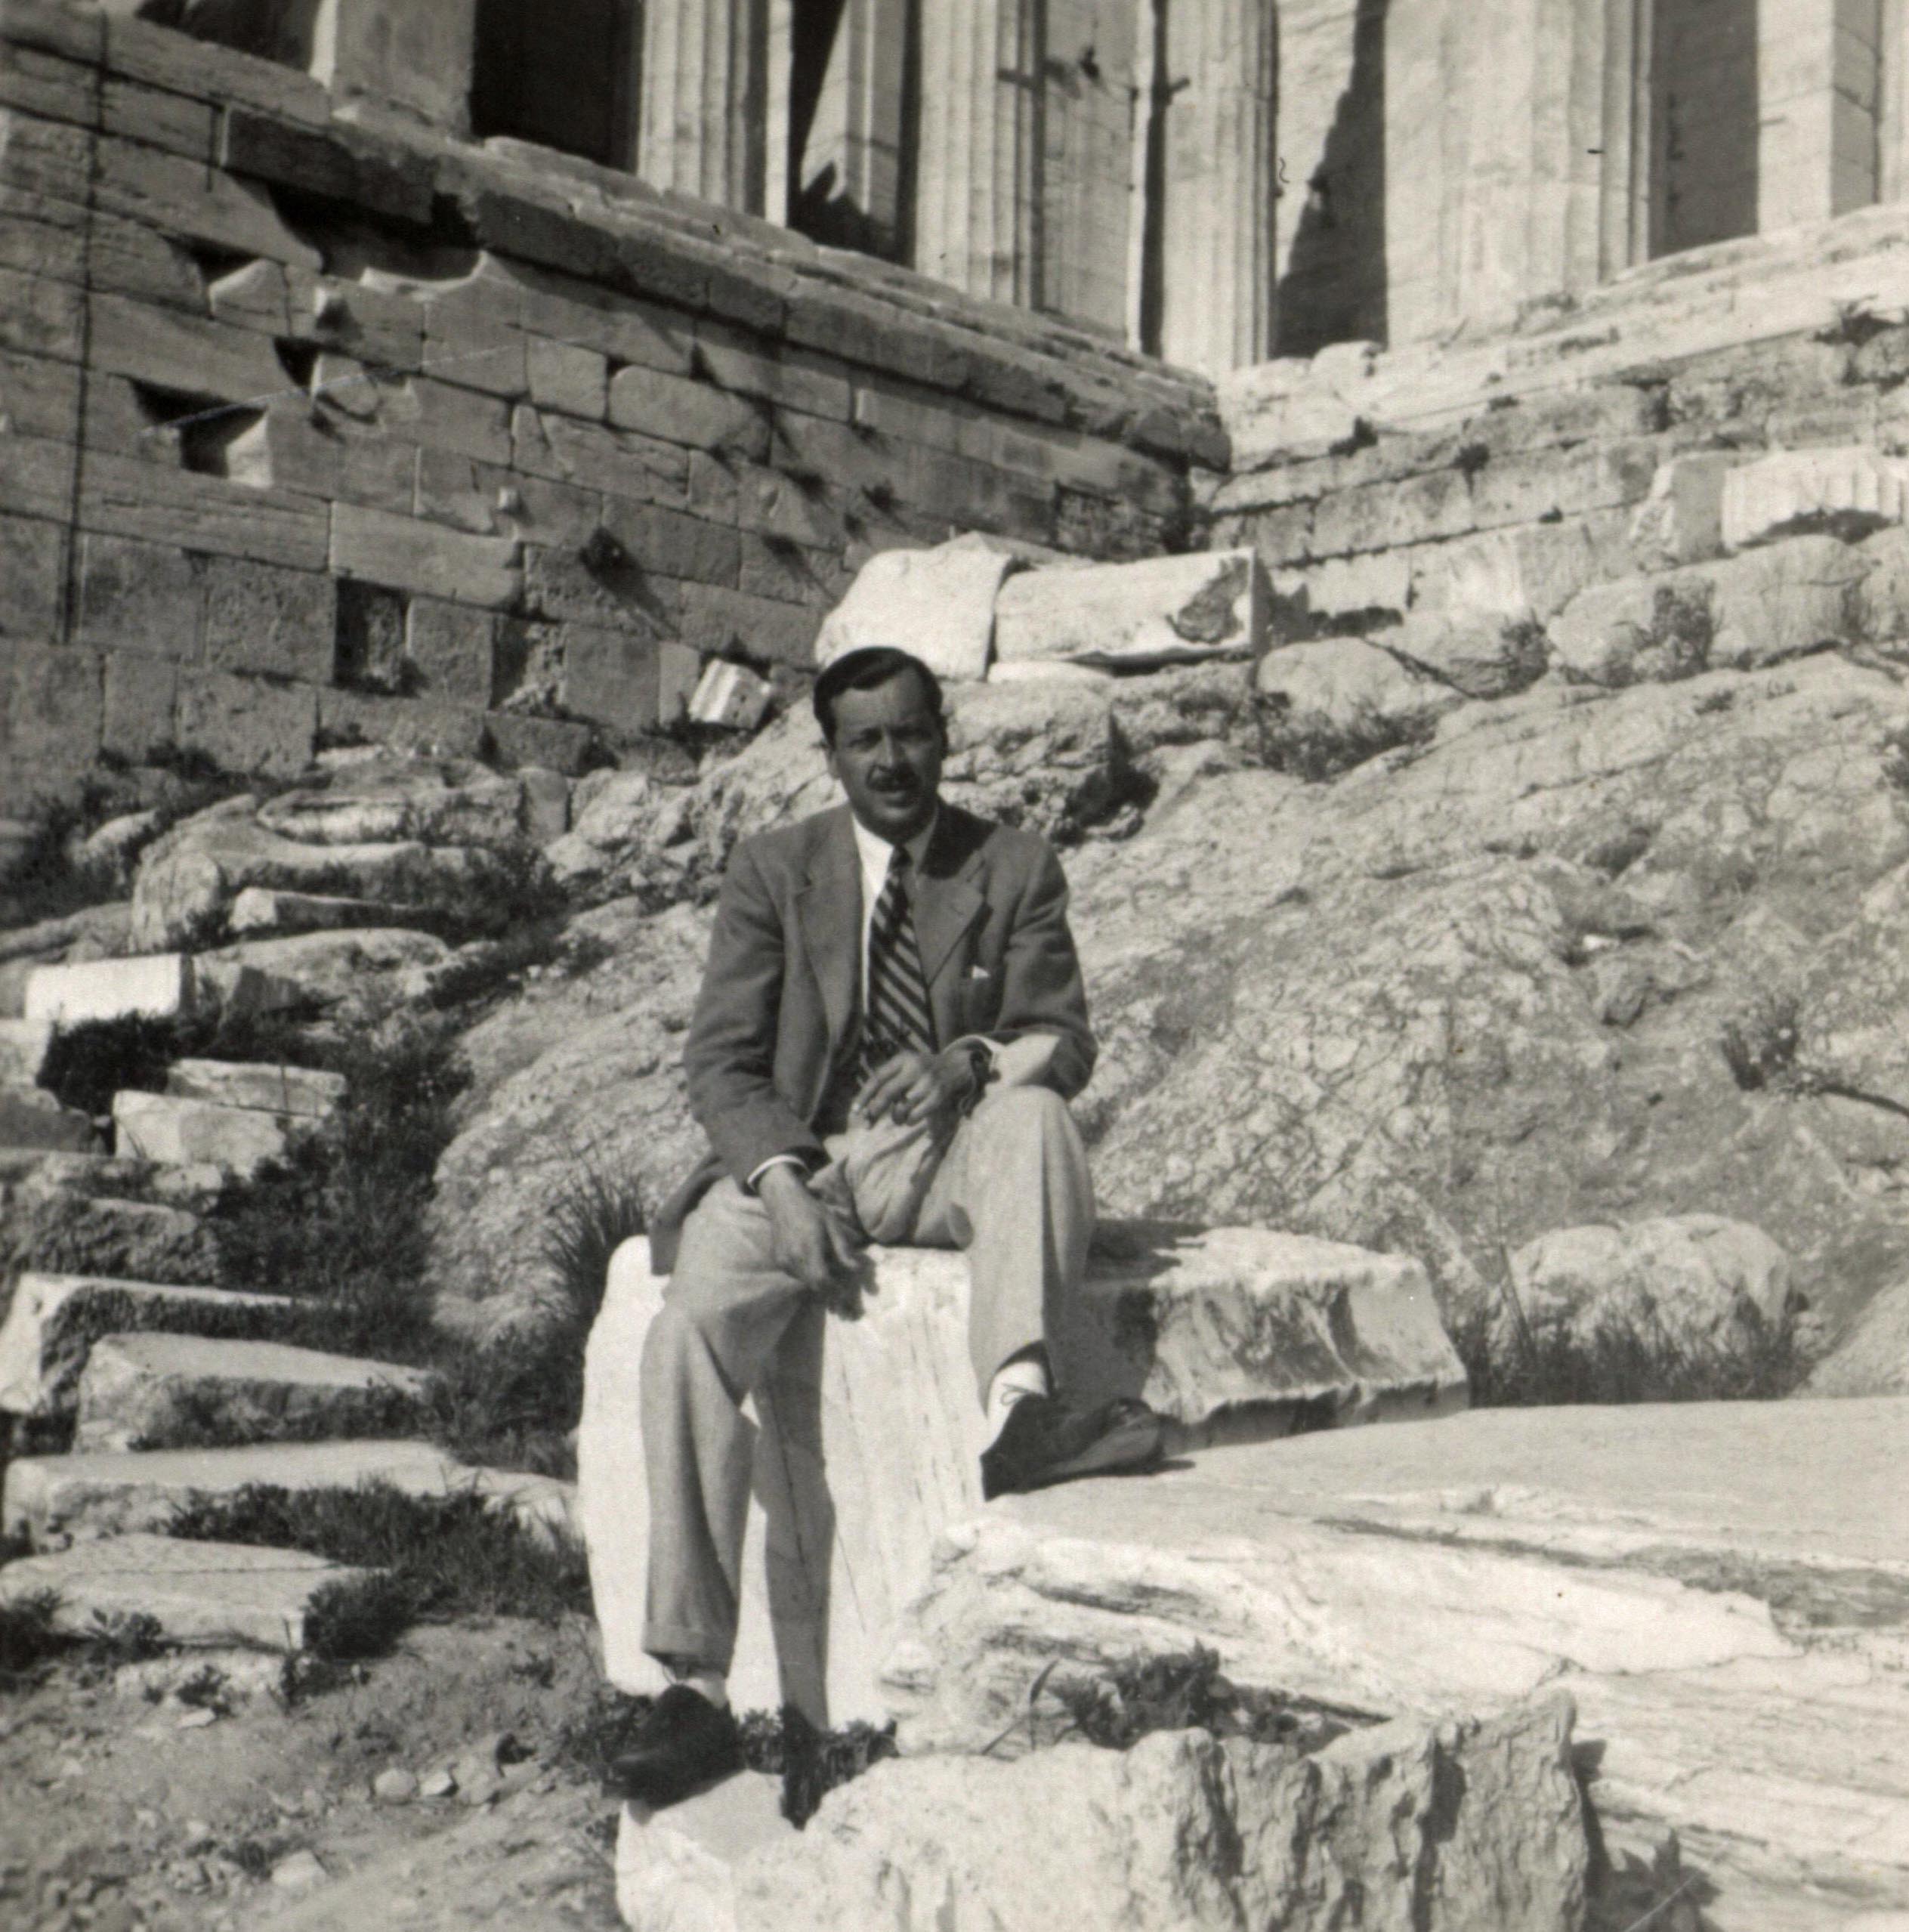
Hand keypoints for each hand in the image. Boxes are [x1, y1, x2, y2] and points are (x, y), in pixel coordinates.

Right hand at [758, 1163, 863, 1296]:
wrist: (784, 1202)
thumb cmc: (812, 1211)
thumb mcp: (833, 1226)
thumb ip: (843, 1250)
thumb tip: (857, 1270)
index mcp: (809, 1248)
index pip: (821, 1279)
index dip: (834, 1288)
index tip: (845, 1290)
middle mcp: (793, 1257)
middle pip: (813, 1285)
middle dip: (828, 1288)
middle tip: (841, 1285)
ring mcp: (784, 1261)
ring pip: (805, 1282)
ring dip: (818, 1281)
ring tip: (829, 1268)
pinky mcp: (779, 1261)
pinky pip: (796, 1275)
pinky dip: (807, 1274)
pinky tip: (814, 1261)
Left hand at [855, 1047, 979, 1127]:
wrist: (954, 1067)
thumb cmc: (920, 1071)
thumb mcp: (904, 1067)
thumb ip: (887, 1083)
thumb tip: (865, 1112)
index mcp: (902, 1059)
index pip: (878, 1078)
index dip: (864, 1095)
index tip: (855, 1111)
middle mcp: (915, 1068)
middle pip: (888, 1092)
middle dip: (876, 1109)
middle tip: (868, 1122)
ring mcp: (928, 1082)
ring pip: (902, 1107)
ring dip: (896, 1117)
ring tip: (898, 1117)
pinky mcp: (938, 1096)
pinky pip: (915, 1116)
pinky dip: (909, 1121)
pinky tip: (910, 1118)